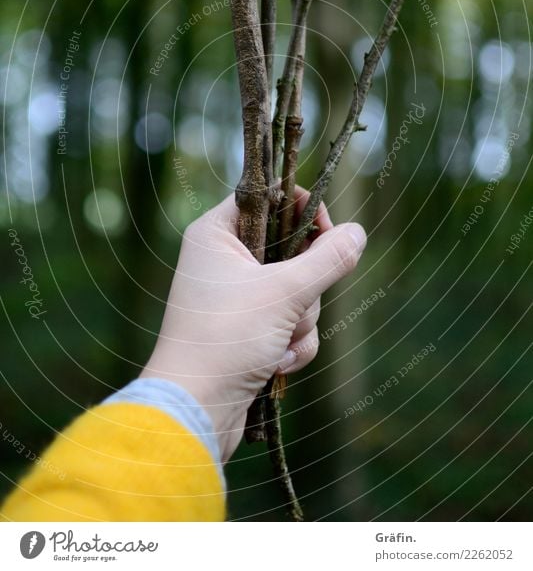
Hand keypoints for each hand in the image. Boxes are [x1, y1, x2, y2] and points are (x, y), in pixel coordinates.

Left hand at [140, 188, 365, 461]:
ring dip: (300, 320)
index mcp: (216, 233)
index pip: (268, 198)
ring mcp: (236, 297)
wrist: (194, 409)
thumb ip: (327, 259)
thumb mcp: (284, 293)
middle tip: (296, 301)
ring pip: (296, 290)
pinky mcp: (247, 330)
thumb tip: (358, 232)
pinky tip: (278, 363)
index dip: (301, 210)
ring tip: (279, 342)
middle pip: (291, 248)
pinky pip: (289, 322)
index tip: (327, 232)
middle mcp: (223, 259)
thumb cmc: (228, 337)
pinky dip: (291, 342)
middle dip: (305, 285)